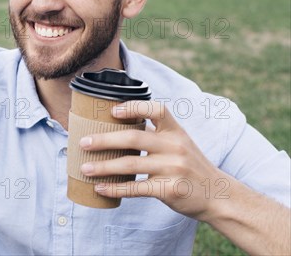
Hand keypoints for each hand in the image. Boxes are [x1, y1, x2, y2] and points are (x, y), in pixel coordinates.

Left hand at [79, 100, 230, 220]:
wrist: (219, 195)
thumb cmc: (191, 167)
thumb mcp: (181, 143)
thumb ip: (157, 134)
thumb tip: (117, 127)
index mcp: (176, 131)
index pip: (156, 109)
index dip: (133, 107)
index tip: (112, 111)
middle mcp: (175, 147)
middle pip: (134, 138)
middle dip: (104, 139)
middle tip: (83, 142)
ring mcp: (173, 168)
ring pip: (130, 164)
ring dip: (103, 167)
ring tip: (85, 168)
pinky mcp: (169, 189)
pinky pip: (136, 188)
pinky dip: (115, 188)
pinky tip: (100, 188)